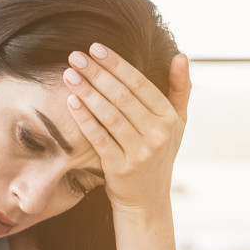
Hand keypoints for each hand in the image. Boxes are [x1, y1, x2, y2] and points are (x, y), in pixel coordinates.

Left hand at [63, 44, 190, 214]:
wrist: (147, 201)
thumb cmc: (158, 155)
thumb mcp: (177, 124)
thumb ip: (180, 89)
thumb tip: (181, 56)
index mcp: (170, 119)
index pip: (140, 84)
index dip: (117, 64)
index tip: (95, 48)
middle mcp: (158, 135)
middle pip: (122, 96)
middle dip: (96, 74)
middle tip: (74, 56)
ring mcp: (140, 153)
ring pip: (109, 115)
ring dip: (86, 92)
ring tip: (69, 74)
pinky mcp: (120, 168)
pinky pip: (99, 138)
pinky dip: (84, 118)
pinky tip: (70, 101)